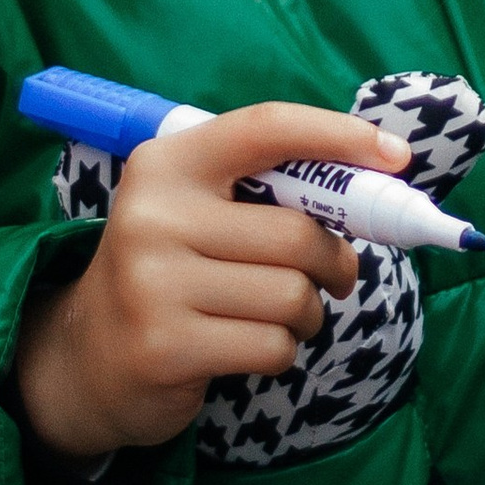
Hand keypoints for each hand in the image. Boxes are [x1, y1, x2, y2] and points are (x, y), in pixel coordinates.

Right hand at [13, 100, 412, 459]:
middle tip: (333, 278)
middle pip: (298, 234)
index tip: (395, 155)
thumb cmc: (173, 271)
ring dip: (306, 314)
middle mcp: (155, 214)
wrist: (88, 355)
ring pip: (293, 296)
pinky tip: (248, 347)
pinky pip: (273, 346)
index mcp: (168, 163)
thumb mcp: (197, 210)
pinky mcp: (166, 346)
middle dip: (334, 263)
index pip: (265, 128)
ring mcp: (154, 283)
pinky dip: (282, 351)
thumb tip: (375, 179)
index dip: (337, 135)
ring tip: (275, 317)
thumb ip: (267, 191)